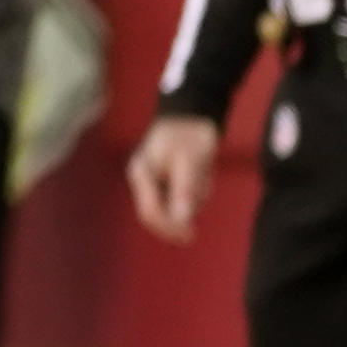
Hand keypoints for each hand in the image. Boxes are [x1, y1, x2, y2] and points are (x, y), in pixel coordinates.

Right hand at [127, 111, 223, 244]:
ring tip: (205, 176)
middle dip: (181, 215)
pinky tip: (202, 174)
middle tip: (202, 210)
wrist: (195, 112)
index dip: (169, 227)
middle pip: (158, 214)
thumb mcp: (190, 162)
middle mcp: (143, 178)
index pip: (150, 211)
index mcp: (142, 173)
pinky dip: (194, 192)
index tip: (190, 234)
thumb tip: (182, 222)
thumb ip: (184, 192)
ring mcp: (153, 179)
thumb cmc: (189, 133)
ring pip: (173, 206)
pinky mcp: (166, 179)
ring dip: (193, 200)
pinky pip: (180, 197)